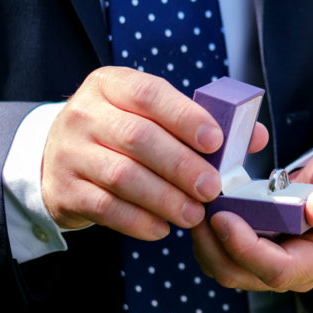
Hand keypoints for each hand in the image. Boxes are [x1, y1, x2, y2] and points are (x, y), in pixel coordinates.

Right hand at [41, 67, 267, 239]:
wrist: (57, 159)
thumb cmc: (120, 135)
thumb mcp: (150, 116)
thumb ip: (200, 123)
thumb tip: (255, 137)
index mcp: (111, 85)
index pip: (149, 94)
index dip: (184, 117)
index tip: (216, 141)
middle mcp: (85, 114)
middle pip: (138, 139)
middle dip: (182, 166)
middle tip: (213, 189)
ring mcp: (70, 152)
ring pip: (123, 176)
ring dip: (165, 198)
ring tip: (193, 214)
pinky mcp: (64, 189)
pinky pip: (105, 208)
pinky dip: (139, 220)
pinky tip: (163, 227)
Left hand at [191, 141, 312, 292]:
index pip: (281, 270)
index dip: (247, 250)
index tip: (225, 218)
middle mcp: (302, 269)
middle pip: (247, 276)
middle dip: (216, 248)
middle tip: (199, 210)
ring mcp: (279, 263)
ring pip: (230, 270)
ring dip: (208, 244)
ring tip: (198, 208)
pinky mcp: (262, 252)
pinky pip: (227, 256)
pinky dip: (210, 238)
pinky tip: (205, 211)